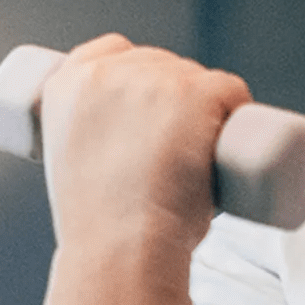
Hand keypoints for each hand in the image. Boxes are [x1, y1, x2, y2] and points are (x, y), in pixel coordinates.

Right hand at [38, 34, 252, 255]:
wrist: (122, 252)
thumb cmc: (102, 232)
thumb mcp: (74, 171)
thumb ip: (92, 146)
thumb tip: (131, 155)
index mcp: (65, 87)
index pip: (111, 52)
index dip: (140, 75)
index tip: (154, 109)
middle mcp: (105, 73)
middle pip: (162, 65)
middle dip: (178, 99)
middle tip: (183, 151)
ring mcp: (153, 79)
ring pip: (198, 80)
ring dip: (210, 110)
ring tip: (203, 157)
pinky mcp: (195, 92)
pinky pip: (232, 89)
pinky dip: (240, 110)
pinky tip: (234, 137)